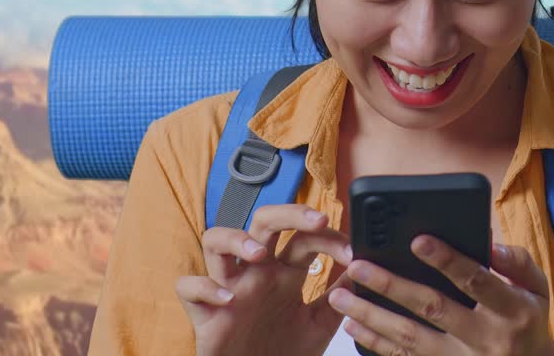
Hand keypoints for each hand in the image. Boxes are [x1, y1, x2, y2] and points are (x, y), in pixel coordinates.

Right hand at [174, 204, 354, 355]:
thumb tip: (364, 268)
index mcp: (284, 273)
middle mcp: (256, 273)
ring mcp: (229, 289)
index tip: (352, 251)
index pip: (304, 237)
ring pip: (215, 240)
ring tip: (258, 254)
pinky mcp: (205, 314)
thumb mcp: (319, 324)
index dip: (328, 235)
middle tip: (316, 220)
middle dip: (289, 212)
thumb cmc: (283, 352)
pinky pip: (189, 287)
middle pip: (263, 222)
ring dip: (235, 239)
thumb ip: (339, 296)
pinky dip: (203, 288)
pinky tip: (227, 299)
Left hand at [326, 237, 553, 355]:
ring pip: (410, 338)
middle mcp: (486, 338)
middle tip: (358, 266)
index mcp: (511, 310)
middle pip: (433, 309)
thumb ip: (516, 262)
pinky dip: (376, 342)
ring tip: (339, 296)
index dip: (447, 260)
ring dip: (372, 316)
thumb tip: (488, 241)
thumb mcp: (538, 288)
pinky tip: (353, 325)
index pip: (476, 281)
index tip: (417, 240)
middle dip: (392, 286)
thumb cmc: (529, 319)